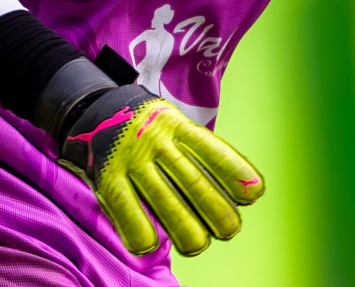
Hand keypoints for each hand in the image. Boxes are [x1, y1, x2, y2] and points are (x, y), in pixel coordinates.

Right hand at [58, 85, 264, 255]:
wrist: (100, 109)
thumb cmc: (151, 129)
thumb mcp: (175, 127)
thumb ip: (199, 153)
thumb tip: (238, 193)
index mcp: (178, 126)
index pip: (211, 149)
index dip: (234, 172)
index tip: (254, 194)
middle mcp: (156, 139)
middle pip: (190, 178)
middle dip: (214, 208)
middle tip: (230, 230)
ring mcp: (131, 156)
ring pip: (161, 196)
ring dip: (182, 225)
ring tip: (198, 245)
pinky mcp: (107, 173)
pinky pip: (124, 204)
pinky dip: (137, 226)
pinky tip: (150, 243)